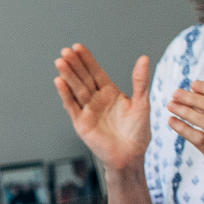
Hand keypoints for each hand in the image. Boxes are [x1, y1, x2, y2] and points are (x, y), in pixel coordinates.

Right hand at [54, 44, 151, 172]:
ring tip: (60, 61)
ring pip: (76, 89)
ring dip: (68, 75)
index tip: (78, 47)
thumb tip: (144, 58)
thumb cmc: (138, 132)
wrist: (130, 156)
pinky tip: (59, 81)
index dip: (87, 60)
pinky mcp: (81, 123)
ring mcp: (87, 111)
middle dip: (75, 64)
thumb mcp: (142, 103)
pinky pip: (72, 106)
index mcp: (110, 93)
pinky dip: (66, 94)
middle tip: (66, 51)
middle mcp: (96, 99)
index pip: (96, 72)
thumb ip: (140, 80)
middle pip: (83, 78)